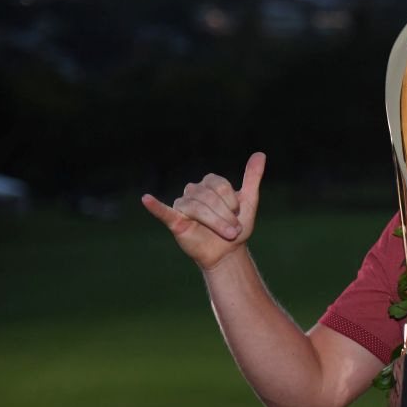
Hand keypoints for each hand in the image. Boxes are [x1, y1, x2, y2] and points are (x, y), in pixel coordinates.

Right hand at [142, 153, 265, 270]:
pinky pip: (163, 211)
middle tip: (233, 230)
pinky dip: (155, 206)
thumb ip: (252, 177)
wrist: (227, 252)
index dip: (232, 203)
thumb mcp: (249, 201)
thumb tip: (261, 154)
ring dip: (215, 223)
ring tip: (226, 233)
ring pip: (197, 208)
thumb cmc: (237, 226)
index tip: (238, 214)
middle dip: (225, 216)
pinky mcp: (175, 220)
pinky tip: (146, 199)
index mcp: (210, 183)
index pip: (220, 186)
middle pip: (209, 197)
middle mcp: (194, 190)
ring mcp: (183, 204)